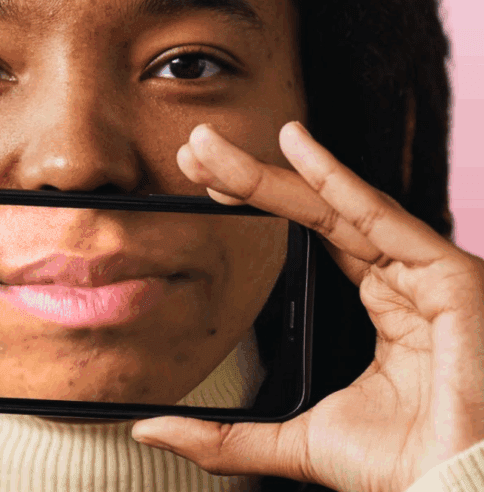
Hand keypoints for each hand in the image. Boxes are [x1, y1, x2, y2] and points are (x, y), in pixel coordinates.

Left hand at [131, 122, 483, 491]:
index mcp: (378, 308)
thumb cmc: (400, 466)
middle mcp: (400, 281)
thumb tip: (152, 428)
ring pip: (335, 205)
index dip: (259, 206)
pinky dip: (336, 179)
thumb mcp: (293, 439)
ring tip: (212, 147)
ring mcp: (423, 274)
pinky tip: (294, 146)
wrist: (452, 491)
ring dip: (271, 172)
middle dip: (249, 179)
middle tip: (194, 150)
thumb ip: (224, 434)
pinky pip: (381, 217)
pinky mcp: (447, 276)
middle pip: (314, 212)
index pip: (312, 238)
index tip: (207, 188)